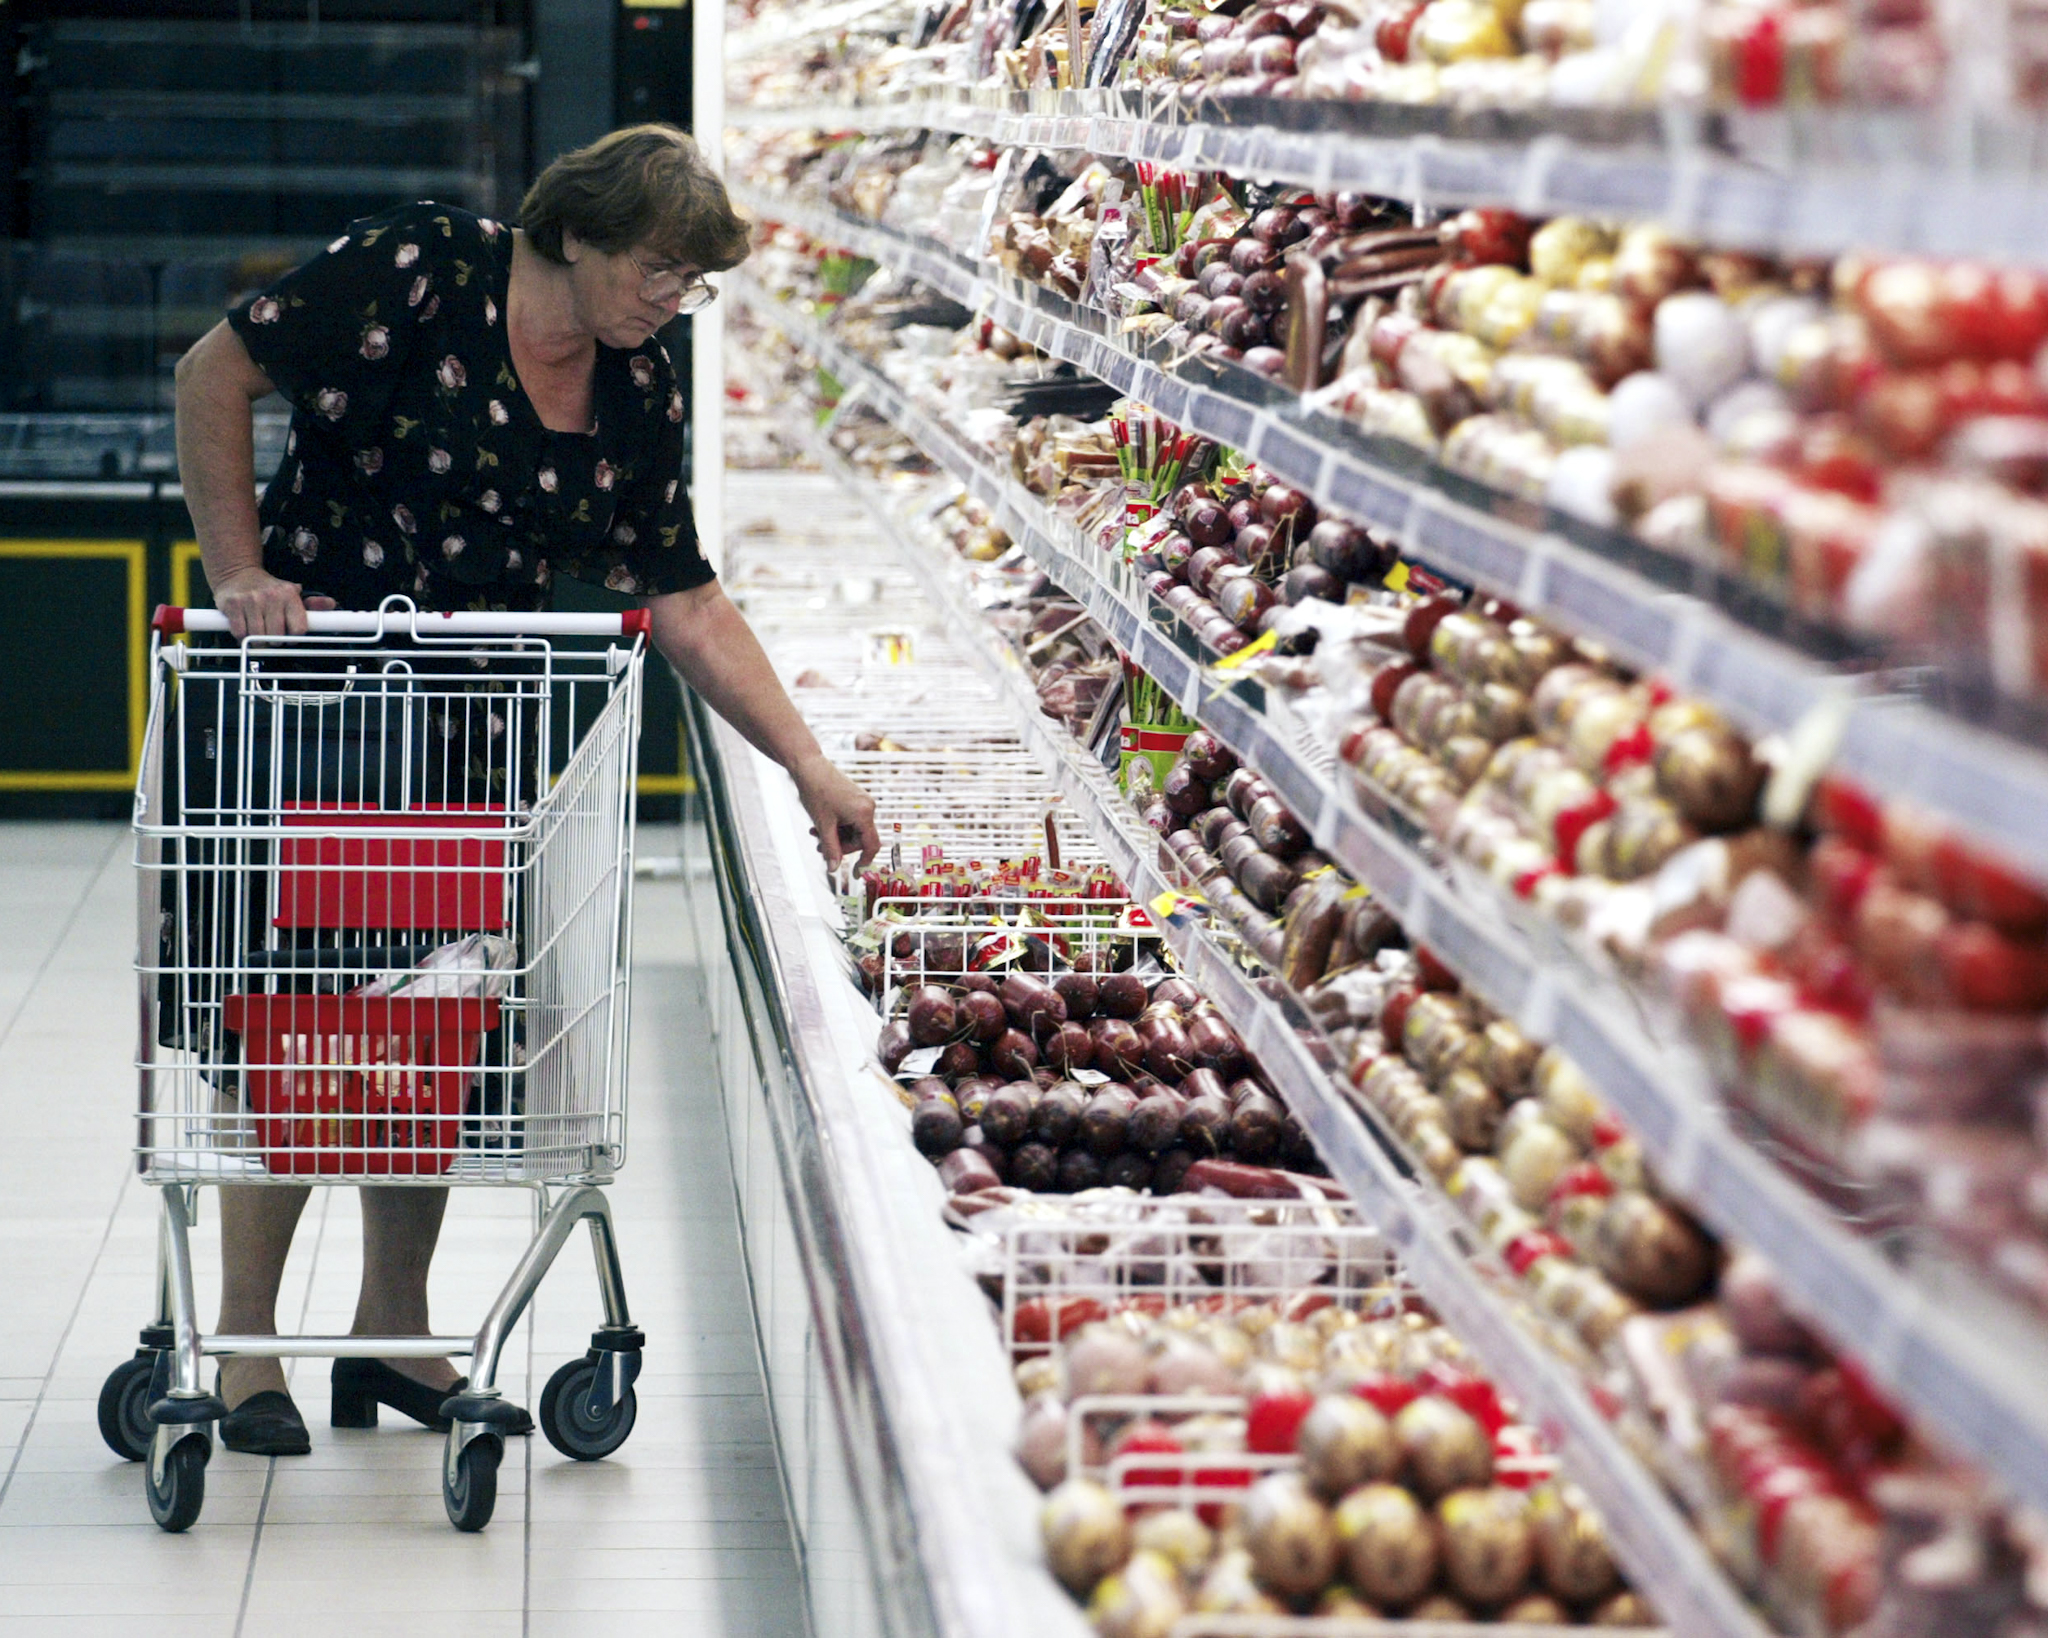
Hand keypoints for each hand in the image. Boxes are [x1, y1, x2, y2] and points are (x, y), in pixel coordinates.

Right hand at [212, 564, 336, 638]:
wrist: (237, 574)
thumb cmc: (269, 589)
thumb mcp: (292, 593)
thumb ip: (312, 603)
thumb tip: (331, 604)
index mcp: (289, 594)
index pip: (298, 629)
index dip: (293, 637)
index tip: (288, 635)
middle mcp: (271, 596)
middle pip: (277, 637)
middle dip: (274, 642)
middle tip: (270, 636)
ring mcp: (250, 600)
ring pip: (257, 637)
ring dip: (257, 642)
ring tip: (257, 634)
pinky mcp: (232, 604)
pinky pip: (239, 633)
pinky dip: (241, 637)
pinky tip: (244, 628)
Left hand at [790, 753, 878, 871]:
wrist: (810, 767)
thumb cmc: (816, 791)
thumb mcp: (823, 825)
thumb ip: (830, 849)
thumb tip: (834, 869)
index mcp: (864, 813)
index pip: (871, 845)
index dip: (864, 861)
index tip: (855, 872)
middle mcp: (868, 807)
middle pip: (860, 839)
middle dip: (840, 844)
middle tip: (819, 846)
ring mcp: (863, 802)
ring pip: (853, 830)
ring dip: (836, 835)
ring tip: (815, 832)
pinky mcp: (856, 799)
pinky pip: (851, 820)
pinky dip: (837, 825)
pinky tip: (822, 823)